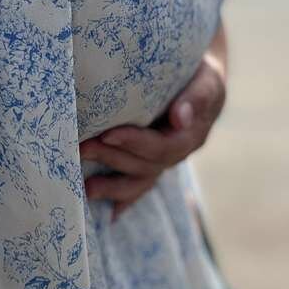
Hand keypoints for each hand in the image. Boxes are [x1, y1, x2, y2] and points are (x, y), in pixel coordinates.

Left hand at [78, 50, 226, 221]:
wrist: (201, 78)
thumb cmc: (201, 74)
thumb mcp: (206, 81)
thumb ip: (196, 99)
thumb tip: (180, 119)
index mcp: (191, 135)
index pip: (162, 146)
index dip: (134, 142)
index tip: (107, 133)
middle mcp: (178, 153)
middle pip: (145, 164)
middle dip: (113, 157)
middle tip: (82, 148)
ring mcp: (165, 160)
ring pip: (140, 179)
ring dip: (113, 184)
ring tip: (87, 188)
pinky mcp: (153, 161)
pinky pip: (140, 184)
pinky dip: (125, 199)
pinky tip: (109, 214)